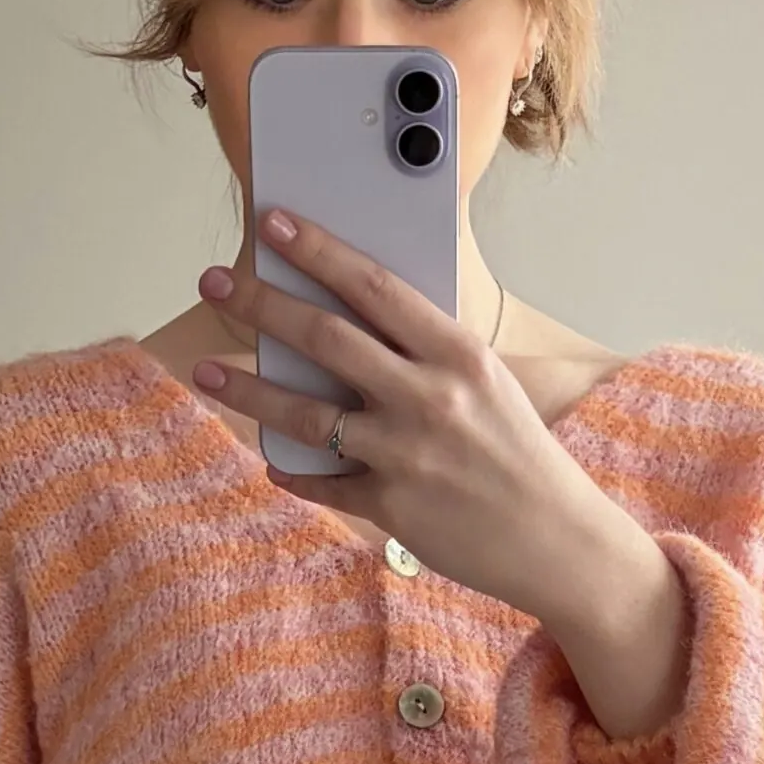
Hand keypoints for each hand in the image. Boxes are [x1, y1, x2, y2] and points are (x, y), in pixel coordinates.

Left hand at [192, 211, 605, 613]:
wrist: (558, 539)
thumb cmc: (520, 454)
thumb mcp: (487, 384)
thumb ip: (426, 354)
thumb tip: (353, 323)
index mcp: (458, 353)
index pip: (375, 287)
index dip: (319, 251)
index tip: (275, 224)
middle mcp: (429, 397)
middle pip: (326, 338)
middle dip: (262, 306)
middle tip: (215, 285)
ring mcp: (407, 454)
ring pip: (306, 413)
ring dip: (247, 390)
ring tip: (205, 373)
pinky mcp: (392, 507)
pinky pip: (324, 482)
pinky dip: (294, 471)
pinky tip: (273, 461)